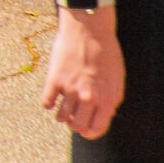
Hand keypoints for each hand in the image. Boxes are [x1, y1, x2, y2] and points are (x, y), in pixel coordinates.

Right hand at [41, 9, 125, 137]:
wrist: (89, 29)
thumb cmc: (106, 52)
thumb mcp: (116, 79)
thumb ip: (111, 99)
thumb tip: (105, 114)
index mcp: (107, 99)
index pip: (97, 129)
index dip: (90, 133)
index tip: (84, 131)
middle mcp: (89, 97)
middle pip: (77, 126)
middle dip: (75, 124)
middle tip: (72, 118)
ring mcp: (71, 89)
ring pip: (61, 116)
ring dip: (61, 115)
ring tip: (62, 108)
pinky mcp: (55, 79)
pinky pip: (47, 102)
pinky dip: (48, 103)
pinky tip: (52, 96)